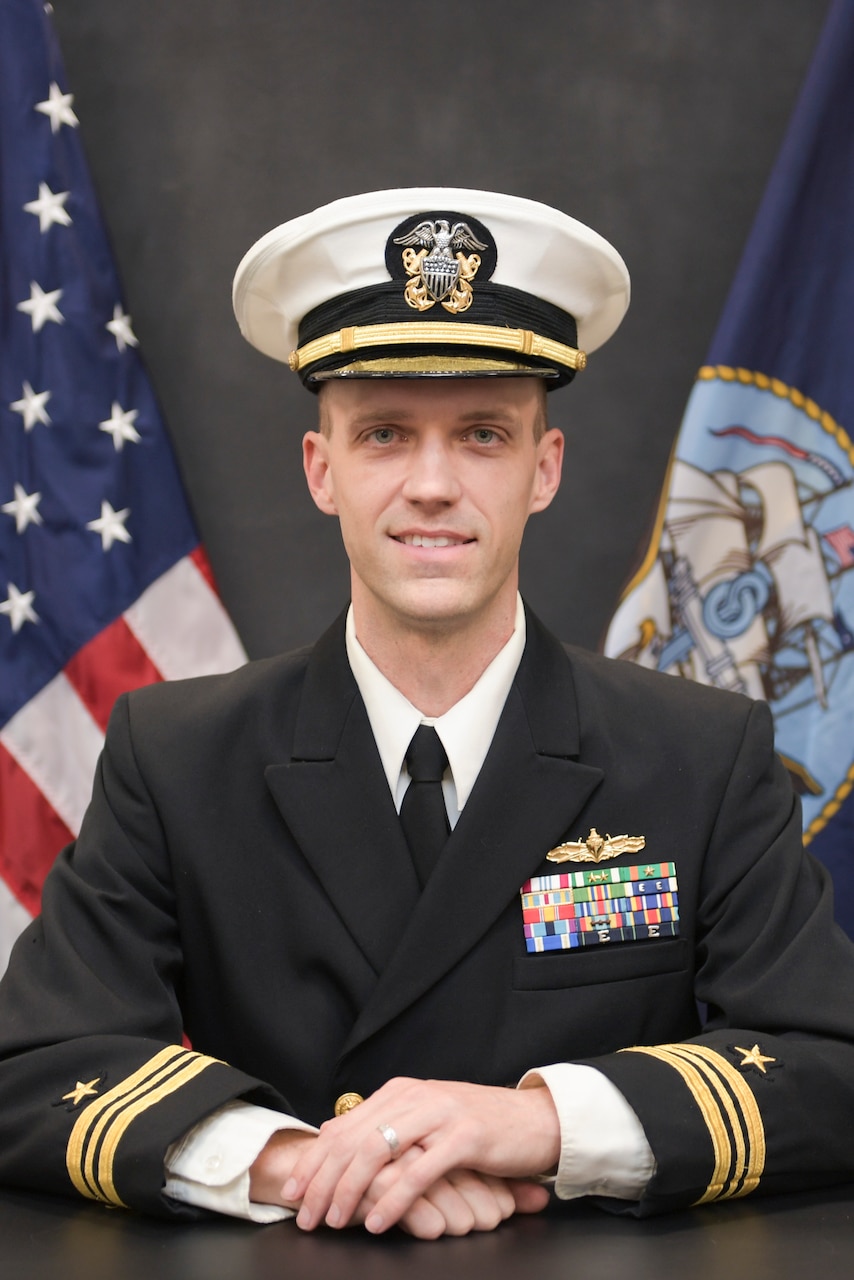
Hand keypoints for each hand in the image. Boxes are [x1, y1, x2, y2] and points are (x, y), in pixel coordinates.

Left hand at [249, 1124, 548, 1237]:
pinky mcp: (465, 1137)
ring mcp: (440, 1114)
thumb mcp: (425, 1119)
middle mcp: (415, 1096)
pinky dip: (393, 1200)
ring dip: (349, 1191)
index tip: (292, 1191)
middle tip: (303, 1215)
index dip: (313, 1160)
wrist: (537, 1120)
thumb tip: (333, 1134)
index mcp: (401, 1091)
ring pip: (377, 1151)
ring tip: (334, 1221)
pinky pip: (419, 1172)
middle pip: (352, 1139)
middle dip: (321, 1181)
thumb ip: (384, 1124)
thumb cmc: (478, 1127)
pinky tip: (377, 1222)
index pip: (343, 1126)